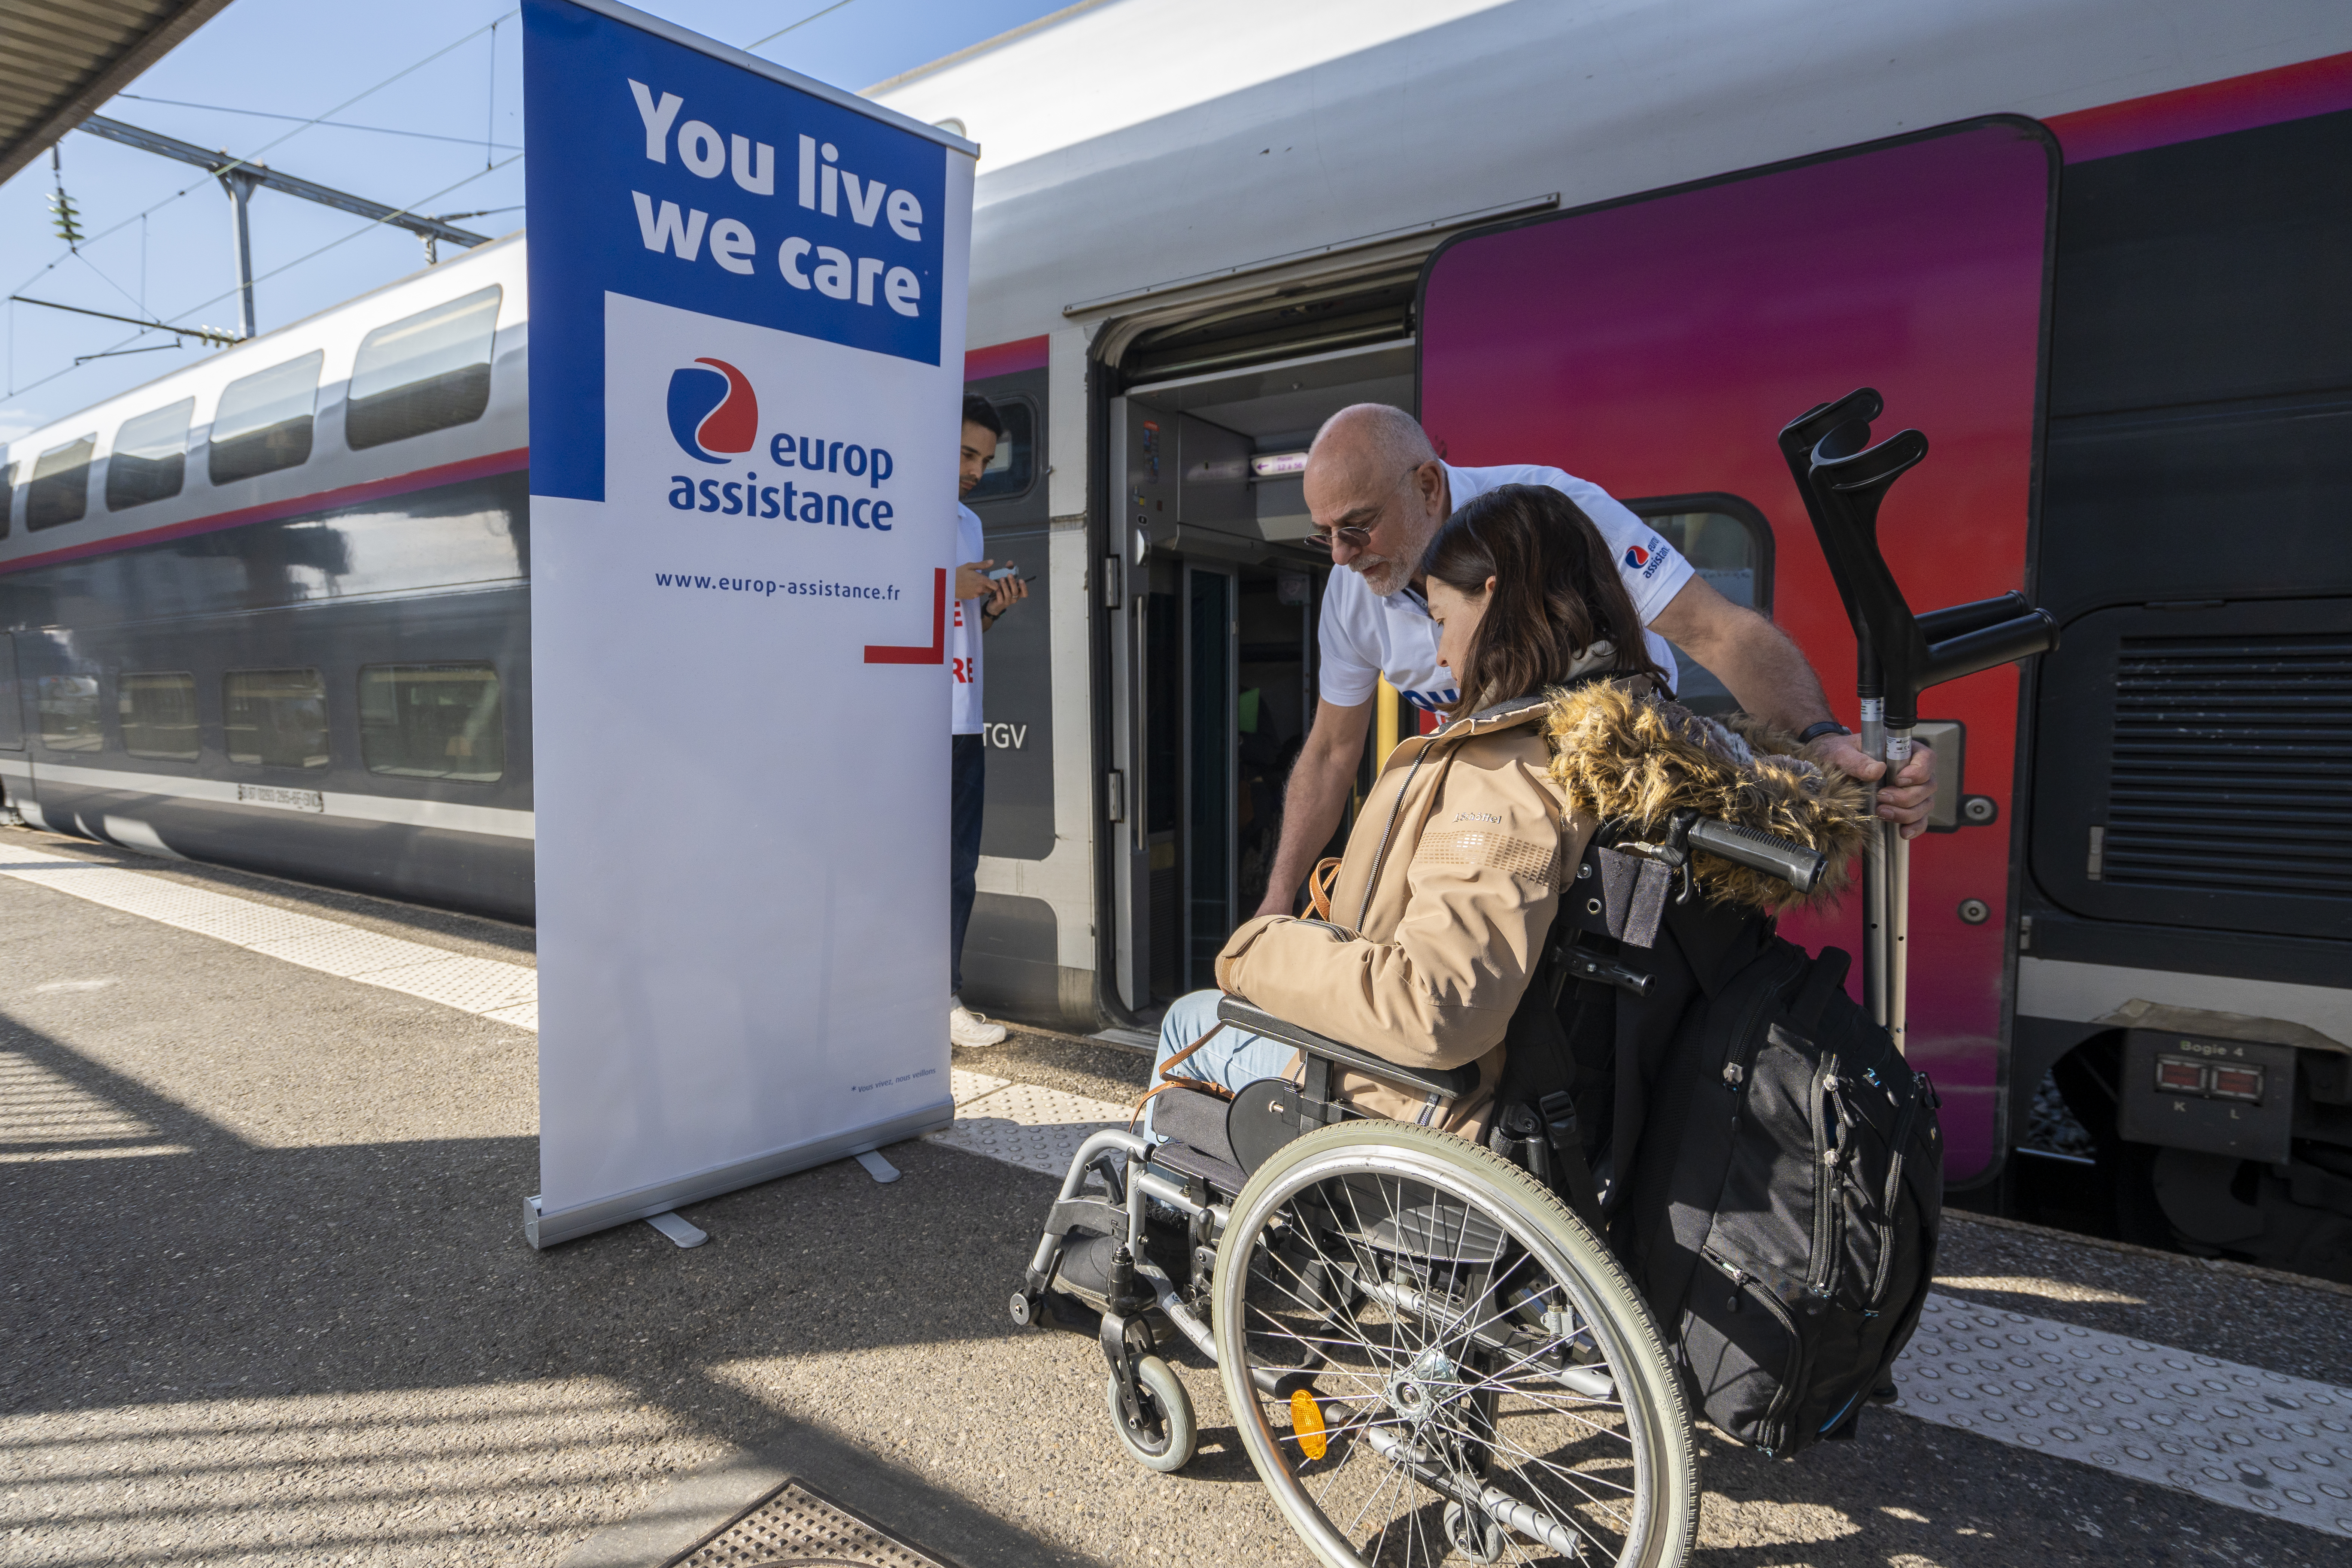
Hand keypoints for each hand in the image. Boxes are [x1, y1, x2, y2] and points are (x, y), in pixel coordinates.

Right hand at [954, 559, 996, 600]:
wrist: (947, 584)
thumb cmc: (958, 573)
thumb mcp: (969, 566)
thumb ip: (982, 565)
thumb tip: (992, 562)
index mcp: (982, 580)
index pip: (996, 586)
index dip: (995, 583)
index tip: (992, 580)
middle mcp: (980, 589)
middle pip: (991, 590)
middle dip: (989, 586)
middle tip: (983, 581)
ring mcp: (976, 594)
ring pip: (983, 592)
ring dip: (982, 589)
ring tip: (974, 583)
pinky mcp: (971, 598)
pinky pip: (977, 595)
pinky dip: (975, 592)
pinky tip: (969, 587)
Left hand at [983, 569, 1027, 622]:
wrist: (994, 605)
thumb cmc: (1002, 591)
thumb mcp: (1006, 581)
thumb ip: (1008, 571)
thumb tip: (1010, 562)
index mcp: (1017, 593)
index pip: (1025, 593)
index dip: (1024, 587)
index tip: (1021, 580)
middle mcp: (1014, 598)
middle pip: (1016, 591)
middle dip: (1013, 582)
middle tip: (1009, 574)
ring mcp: (1007, 601)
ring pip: (1008, 594)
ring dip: (1005, 586)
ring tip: (1001, 579)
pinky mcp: (1000, 603)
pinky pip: (1000, 598)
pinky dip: (999, 593)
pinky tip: (997, 588)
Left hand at [1810, 733, 1936, 839]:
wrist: (1830, 770)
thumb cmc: (1839, 754)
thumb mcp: (1842, 752)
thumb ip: (1857, 760)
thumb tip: (1877, 770)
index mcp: (1903, 750)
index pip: (1926, 758)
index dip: (1919, 771)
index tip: (1899, 780)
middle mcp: (1912, 771)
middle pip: (1927, 786)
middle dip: (1907, 796)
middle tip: (1882, 798)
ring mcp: (1911, 791)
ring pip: (1925, 804)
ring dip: (1906, 813)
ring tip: (1881, 812)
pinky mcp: (1905, 808)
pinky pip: (1919, 820)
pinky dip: (1914, 827)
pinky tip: (1903, 832)